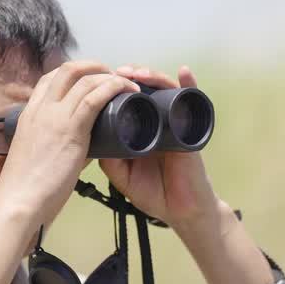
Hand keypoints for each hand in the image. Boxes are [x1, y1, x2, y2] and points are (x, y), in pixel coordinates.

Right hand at [0, 60, 140, 228]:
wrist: (19, 200)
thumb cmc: (28, 185)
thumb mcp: (39, 152)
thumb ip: (62, 142)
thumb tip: (89, 142)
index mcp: (30, 114)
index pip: (49, 78)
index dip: (73, 73)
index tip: (90, 78)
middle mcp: (41, 109)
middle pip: (68, 69)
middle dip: (93, 66)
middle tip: (111, 75)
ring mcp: (55, 116)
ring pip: (85, 79)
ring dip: (109, 76)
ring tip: (125, 83)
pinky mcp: (71, 129)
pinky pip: (94, 98)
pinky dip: (113, 88)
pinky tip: (126, 90)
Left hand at [99, 65, 222, 235]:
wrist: (181, 211)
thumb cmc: (154, 193)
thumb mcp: (122, 175)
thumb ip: (109, 158)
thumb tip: (91, 136)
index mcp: (139, 130)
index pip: (127, 100)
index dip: (116, 87)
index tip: (101, 80)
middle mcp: (157, 121)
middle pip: (145, 89)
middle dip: (131, 76)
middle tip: (118, 72)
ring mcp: (175, 123)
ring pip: (165, 90)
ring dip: (153, 77)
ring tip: (139, 73)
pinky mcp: (190, 129)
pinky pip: (193, 102)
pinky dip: (190, 84)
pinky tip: (184, 72)